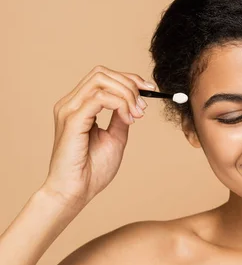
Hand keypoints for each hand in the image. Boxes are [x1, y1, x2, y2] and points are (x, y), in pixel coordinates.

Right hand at [40, 66, 154, 210]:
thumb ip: (121, 118)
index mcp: (79, 106)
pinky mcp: (72, 121)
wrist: (76, 191)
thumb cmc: (92, 169)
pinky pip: (99, 98)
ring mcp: (69, 110)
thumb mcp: (115, 137)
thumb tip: (134, 104)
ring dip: (127, 94)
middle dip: (129, 83)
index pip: (103, 77)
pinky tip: (128, 120)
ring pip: (101, 80)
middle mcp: (70, 103)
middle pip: (102, 73)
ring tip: (137, 114)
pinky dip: (120, 104)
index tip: (150, 90)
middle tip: (144, 106)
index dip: (129, 79)